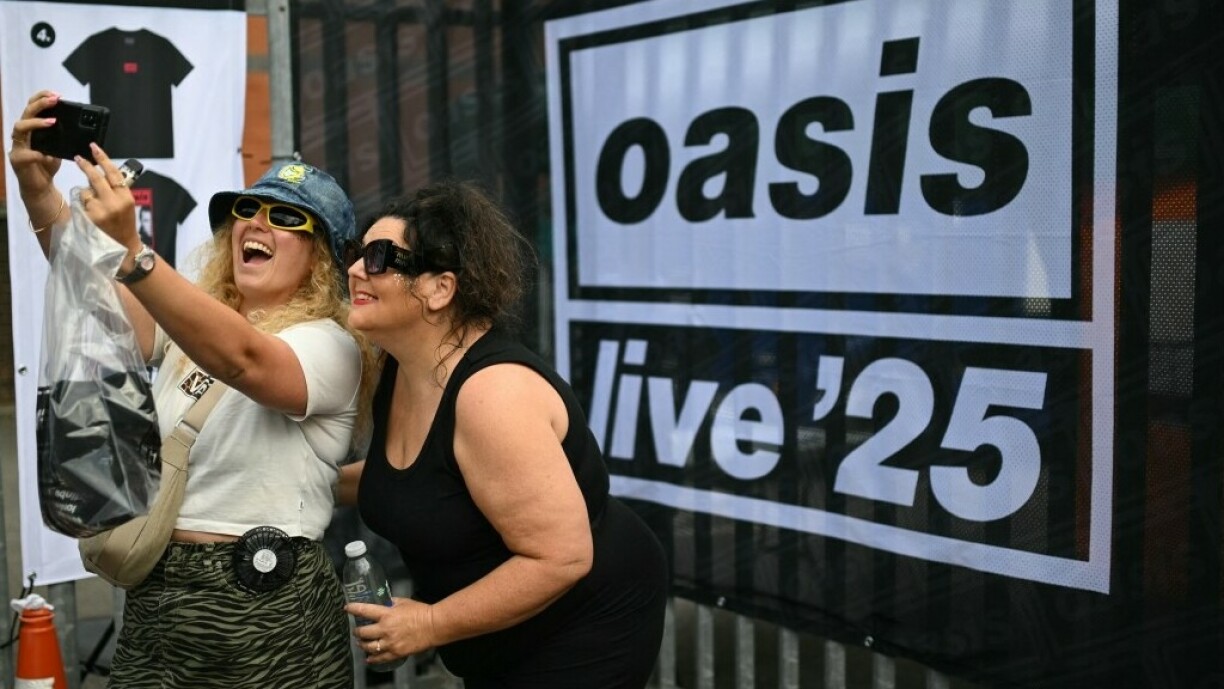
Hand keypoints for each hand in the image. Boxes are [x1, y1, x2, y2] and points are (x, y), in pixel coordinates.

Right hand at [8, 90, 62, 205]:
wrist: (41, 187)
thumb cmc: (48, 166)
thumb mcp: (58, 148)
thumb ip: (61, 136)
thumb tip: (78, 125)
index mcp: (32, 130)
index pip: (32, 107)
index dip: (42, 98)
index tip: (57, 95)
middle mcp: (22, 135)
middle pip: (25, 113)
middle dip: (40, 104)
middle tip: (55, 100)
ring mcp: (17, 147)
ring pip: (19, 128)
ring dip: (36, 123)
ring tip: (52, 121)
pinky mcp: (17, 160)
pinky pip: (24, 154)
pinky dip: (35, 153)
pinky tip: (44, 154)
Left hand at [74, 143, 138, 252]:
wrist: (123, 246)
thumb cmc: (125, 222)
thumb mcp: (126, 203)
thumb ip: (116, 188)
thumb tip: (100, 172)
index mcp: (126, 196)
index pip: (113, 172)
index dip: (102, 158)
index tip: (94, 147)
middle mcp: (114, 202)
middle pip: (96, 177)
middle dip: (86, 166)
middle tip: (79, 158)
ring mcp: (101, 210)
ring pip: (86, 191)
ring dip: (87, 193)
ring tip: (94, 203)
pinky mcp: (90, 218)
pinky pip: (82, 203)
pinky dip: (84, 204)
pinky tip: (90, 212)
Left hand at [347, 597, 436, 663]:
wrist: (433, 626)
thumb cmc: (420, 611)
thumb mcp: (403, 601)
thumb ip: (391, 602)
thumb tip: (383, 602)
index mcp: (386, 614)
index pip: (364, 610)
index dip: (353, 609)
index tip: (346, 608)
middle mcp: (385, 629)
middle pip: (363, 632)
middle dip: (357, 631)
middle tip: (356, 631)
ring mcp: (390, 642)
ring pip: (368, 646)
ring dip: (362, 644)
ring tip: (361, 643)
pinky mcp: (396, 652)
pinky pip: (380, 658)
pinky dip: (372, 659)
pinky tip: (369, 658)